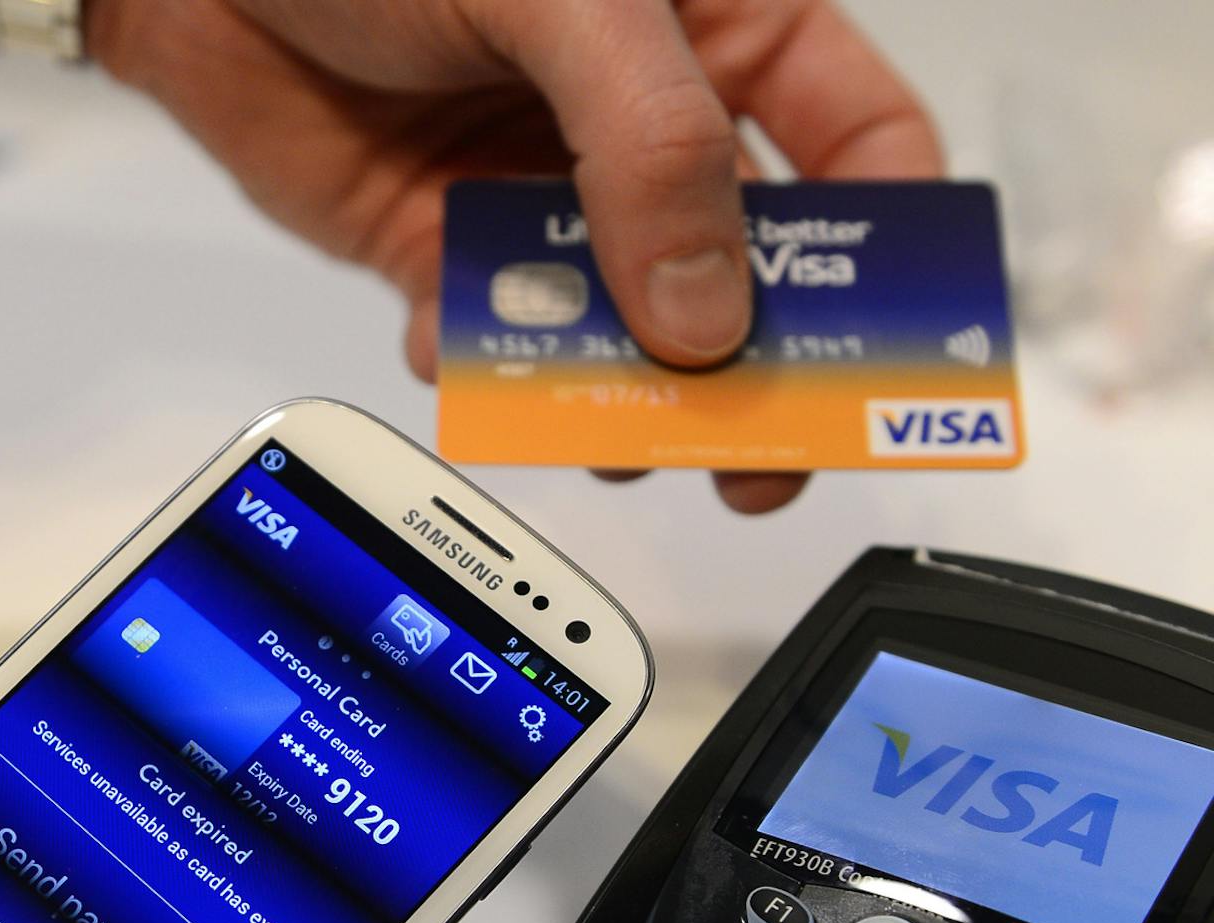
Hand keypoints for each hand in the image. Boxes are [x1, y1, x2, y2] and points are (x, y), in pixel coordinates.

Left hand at [90, 0, 941, 512]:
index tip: (899, 347)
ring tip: (607, 432)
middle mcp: (642, 126)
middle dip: (757, 370)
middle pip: (745, 271)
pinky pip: (491, 339)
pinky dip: (481, 365)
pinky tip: (447, 338)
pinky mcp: (444, 250)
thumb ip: (649, 143)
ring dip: (616, 391)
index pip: (856, 144)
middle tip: (762, 458)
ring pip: (620, 328)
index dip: (895, 245)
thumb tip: (709, 313)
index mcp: (717, 32)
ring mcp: (544, 195)